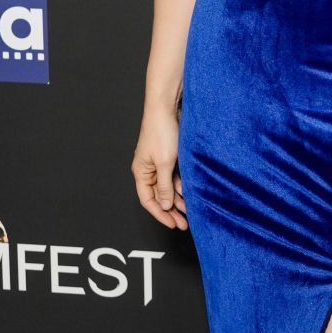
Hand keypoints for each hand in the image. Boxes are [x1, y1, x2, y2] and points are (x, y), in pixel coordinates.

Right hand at [131, 105, 188, 228]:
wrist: (167, 108)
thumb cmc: (162, 132)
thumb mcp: (165, 164)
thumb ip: (164, 186)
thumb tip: (164, 205)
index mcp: (141, 172)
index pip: (148, 201)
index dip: (160, 214)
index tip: (173, 224)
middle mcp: (147, 169)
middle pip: (158, 196)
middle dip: (171, 211)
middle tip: (184, 223)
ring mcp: (158, 163)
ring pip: (167, 187)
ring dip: (178, 200)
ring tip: (190, 212)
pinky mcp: (168, 156)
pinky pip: (173, 177)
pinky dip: (181, 186)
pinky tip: (190, 194)